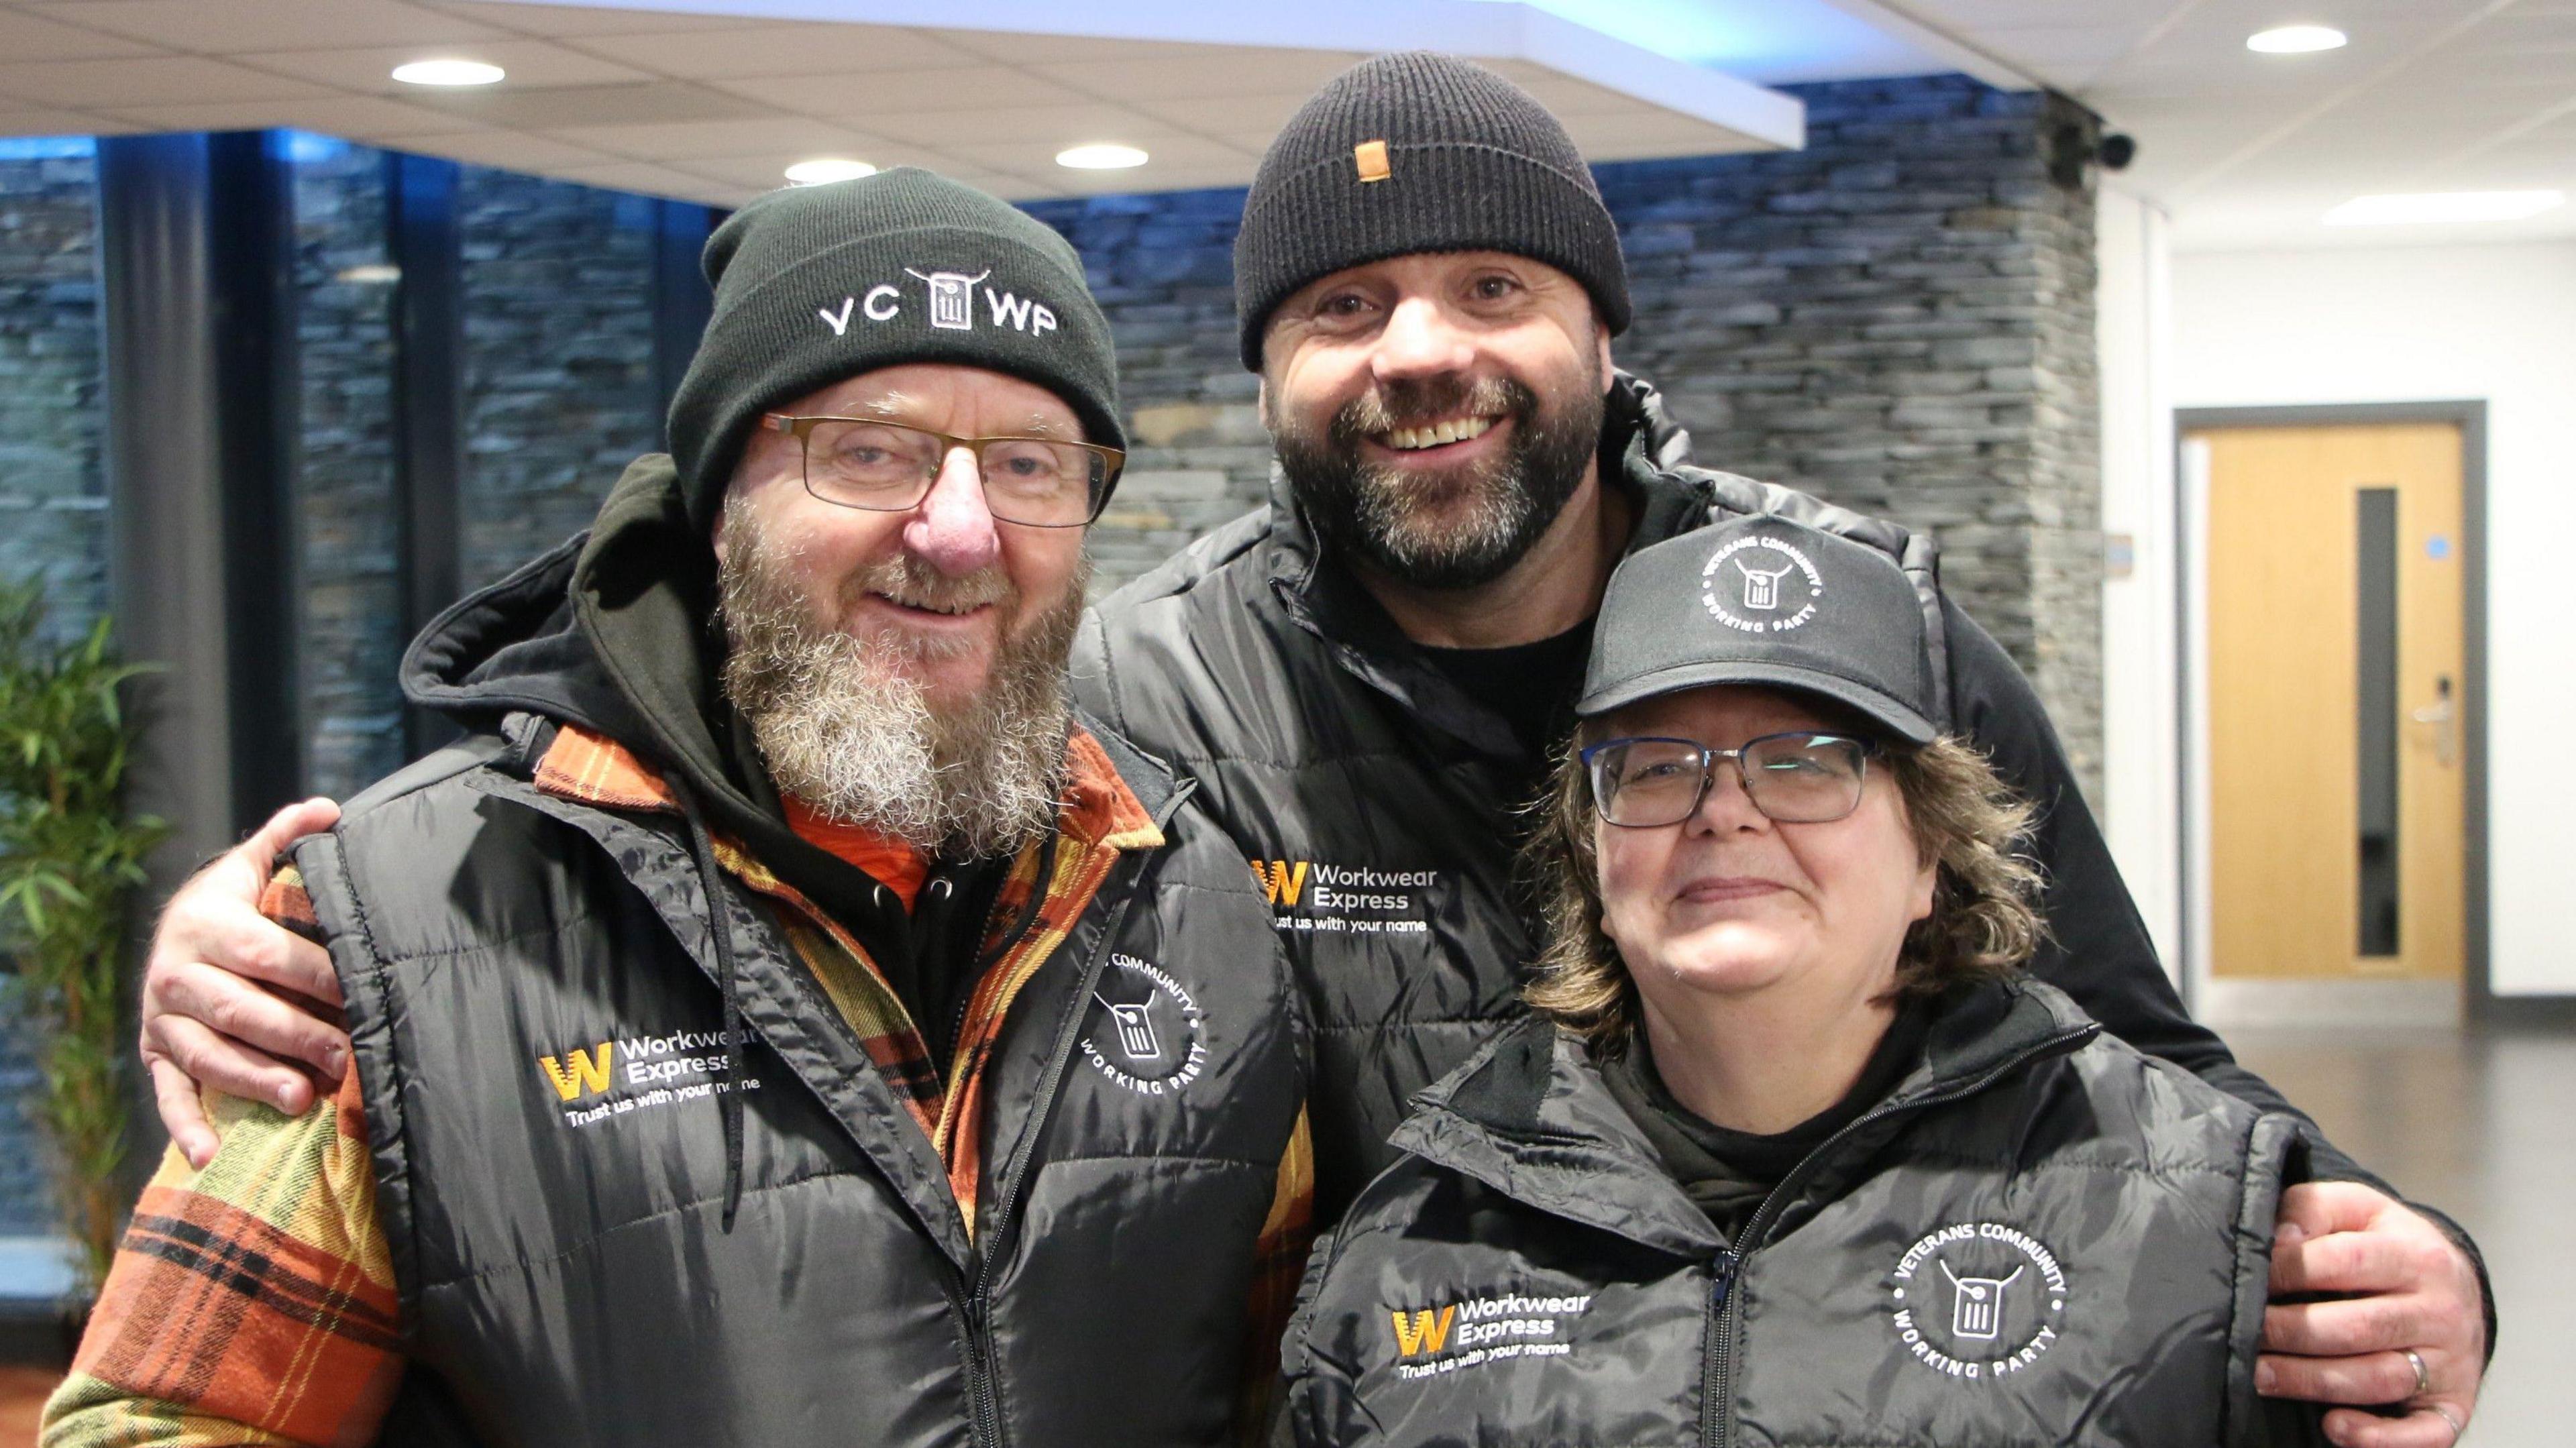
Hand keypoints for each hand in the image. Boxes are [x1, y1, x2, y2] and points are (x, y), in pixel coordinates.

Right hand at [140, 797, 348, 1167]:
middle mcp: (174, 974)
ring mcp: (161, 1020)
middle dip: (294, 1035)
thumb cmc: (233, 904)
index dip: (314, 974)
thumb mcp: (252, 867)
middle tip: (345, 1057)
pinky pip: (168, 1095)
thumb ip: (286, 838)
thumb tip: (328, 808)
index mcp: (204, 924)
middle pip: (237, 1010)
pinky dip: (186, 1126)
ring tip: (300, 1100)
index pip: (265, 952)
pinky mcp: (154, 1055)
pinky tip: (209, 1155)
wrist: (174, 934)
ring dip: (252, 1081)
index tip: (361, 991)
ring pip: (206, 1055)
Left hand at [2259, 1181, 2483, 1446]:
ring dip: (2312, 1382)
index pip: (2347, 1261)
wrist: (2456, 1284)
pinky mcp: (2453, 1406)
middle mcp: (2441, 1310)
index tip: (2251, 1277)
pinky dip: (2380, 1438)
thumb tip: (2279, 1237)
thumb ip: (2313, 1208)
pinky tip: (2334, 1427)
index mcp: (2418, 1255)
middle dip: (2290, 1332)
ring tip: (2261, 1375)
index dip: (2290, 1269)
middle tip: (2244, 1335)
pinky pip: (2425, 1433)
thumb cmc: (2384, 1245)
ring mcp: (2450, 1362)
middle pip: (2357, 1327)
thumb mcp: (2355, 1208)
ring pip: (2378, 1378)